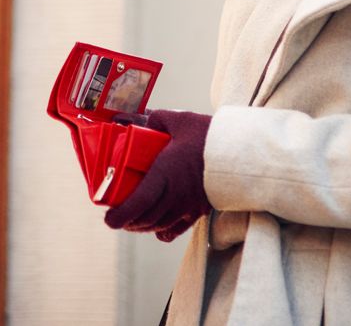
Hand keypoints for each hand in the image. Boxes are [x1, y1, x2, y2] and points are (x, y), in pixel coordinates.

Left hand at [103, 109, 211, 241]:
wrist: (242, 151)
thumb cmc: (210, 135)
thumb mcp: (180, 120)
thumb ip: (158, 119)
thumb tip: (142, 118)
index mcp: (165, 174)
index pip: (138, 203)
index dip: (120, 216)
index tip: (108, 220)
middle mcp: (175, 194)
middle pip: (145, 218)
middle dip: (127, 221)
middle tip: (117, 216)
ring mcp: (188, 205)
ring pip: (158, 225)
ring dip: (142, 226)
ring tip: (132, 220)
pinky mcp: (200, 210)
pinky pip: (177, 229)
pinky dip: (163, 231)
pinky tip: (157, 228)